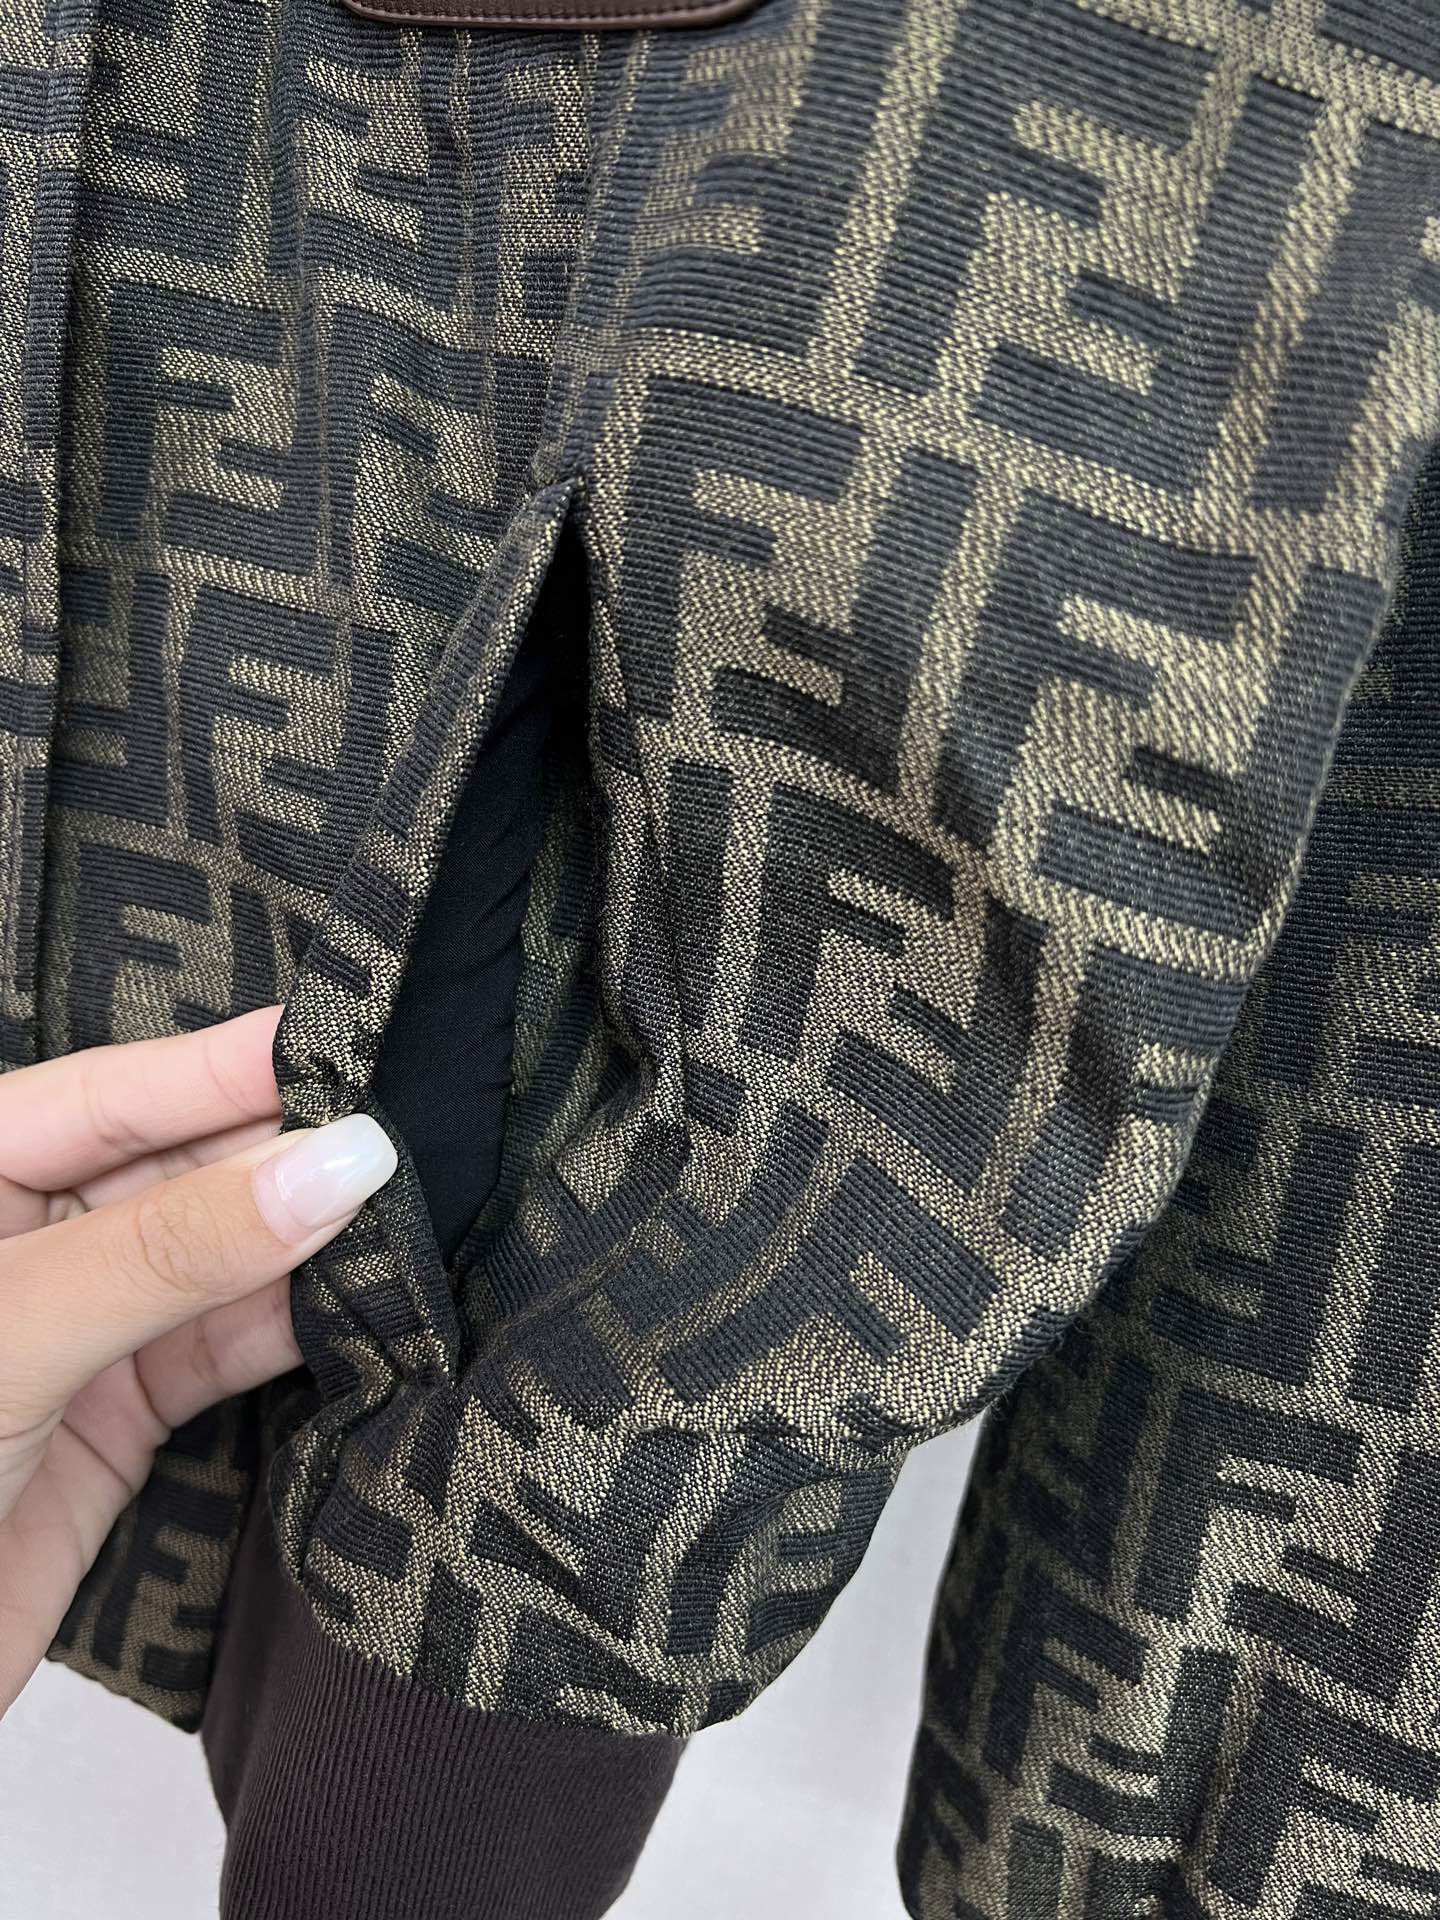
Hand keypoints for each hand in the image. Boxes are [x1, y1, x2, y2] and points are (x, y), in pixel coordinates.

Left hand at [0, 1007, 396, 1714]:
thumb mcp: (18, 1333)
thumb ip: (174, 1247)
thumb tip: (336, 1162)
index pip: (113, 1092)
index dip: (229, 1067)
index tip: (354, 1040)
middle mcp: (27, 1242)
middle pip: (181, 1168)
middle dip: (288, 1155)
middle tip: (410, 1138)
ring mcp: (78, 1331)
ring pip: (220, 1261)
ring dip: (311, 1247)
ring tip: (417, 1216)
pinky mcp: (120, 1421)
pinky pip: (229, 1348)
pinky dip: (303, 1330)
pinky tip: (371, 1305)